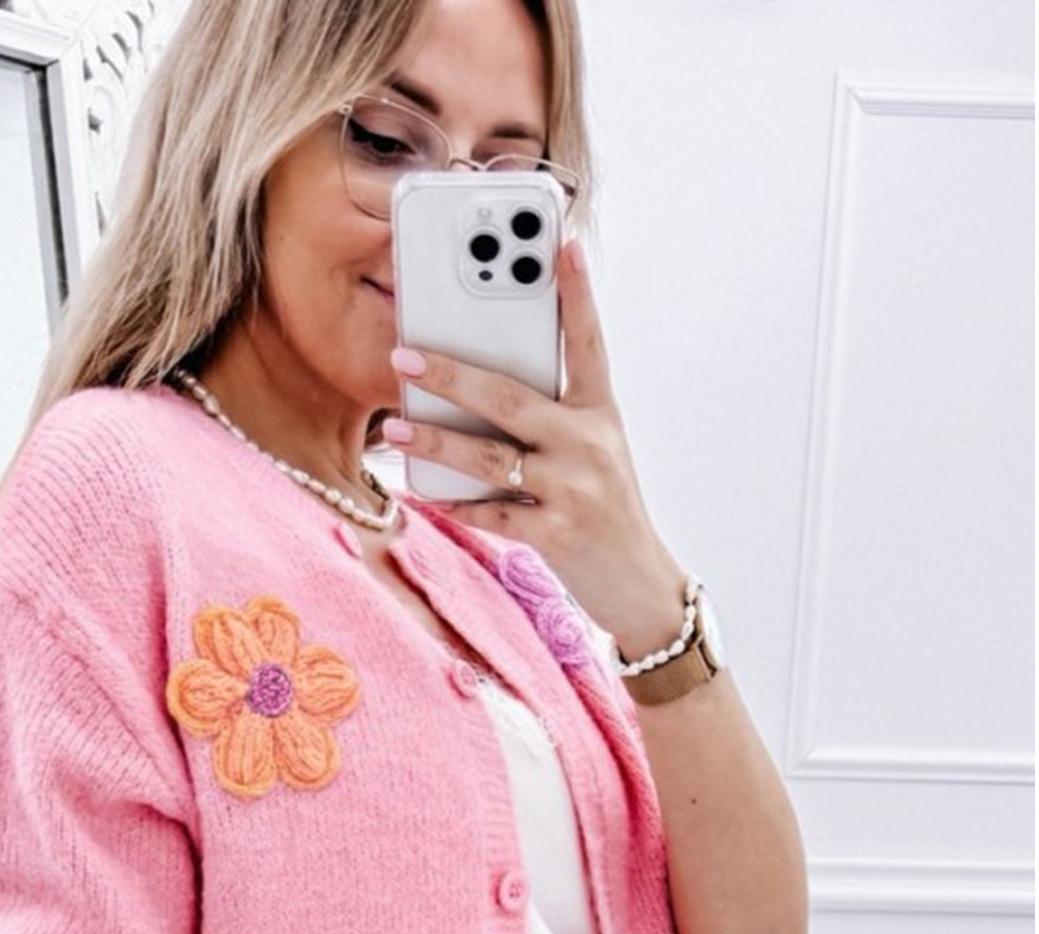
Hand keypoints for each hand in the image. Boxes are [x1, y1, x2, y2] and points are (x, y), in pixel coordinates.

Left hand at [385, 235, 688, 658]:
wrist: (639, 586)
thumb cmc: (603, 509)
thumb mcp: (594, 452)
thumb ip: (550, 417)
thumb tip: (476, 389)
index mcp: (601, 413)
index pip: (589, 342)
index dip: (577, 292)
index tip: (562, 242)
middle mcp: (589, 443)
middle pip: (513, 395)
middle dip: (454, 372)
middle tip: (405, 354)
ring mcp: (573, 490)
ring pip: (492, 455)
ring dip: (438, 440)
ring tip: (398, 426)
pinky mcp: (556, 535)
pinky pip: (491, 514)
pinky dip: (453, 503)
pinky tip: (420, 491)